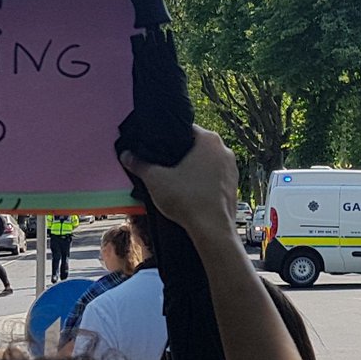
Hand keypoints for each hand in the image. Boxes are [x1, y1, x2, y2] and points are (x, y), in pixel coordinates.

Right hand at [120, 127, 237, 244]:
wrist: (212, 230)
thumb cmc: (188, 200)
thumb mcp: (155, 180)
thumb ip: (139, 165)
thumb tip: (126, 156)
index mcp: (208, 140)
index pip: (185, 129)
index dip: (169, 138)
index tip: (159, 148)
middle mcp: (224, 151)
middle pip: (197, 146)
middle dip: (181, 155)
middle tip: (165, 167)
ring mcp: (232, 169)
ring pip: (207, 163)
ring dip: (194, 170)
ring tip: (176, 182)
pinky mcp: (234, 187)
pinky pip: (215, 179)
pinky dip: (203, 183)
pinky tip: (190, 194)